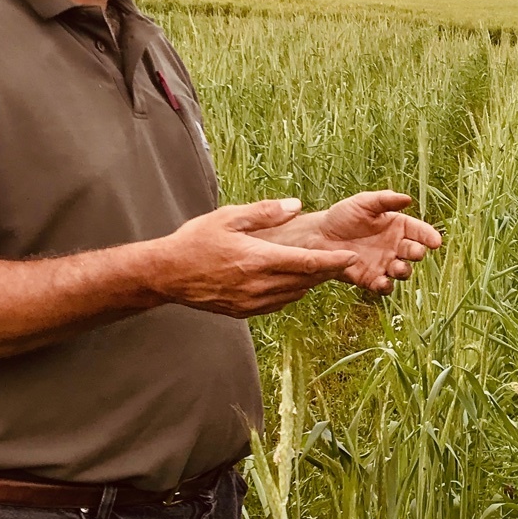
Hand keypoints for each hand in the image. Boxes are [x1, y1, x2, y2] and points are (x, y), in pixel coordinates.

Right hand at [146, 200, 356, 316]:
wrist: (166, 274)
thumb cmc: (196, 241)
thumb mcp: (228, 217)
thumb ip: (265, 212)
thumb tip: (297, 206)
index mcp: (258, 260)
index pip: (307, 263)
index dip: (333, 261)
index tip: (351, 257)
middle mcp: (258, 285)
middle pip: (306, 281)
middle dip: (326, 271)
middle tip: (342, 260)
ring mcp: (252, 302)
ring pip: (294, 294)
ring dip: (309, 282)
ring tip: (320, 268)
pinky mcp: (244, 312)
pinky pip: (278, 303)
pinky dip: (290, 292)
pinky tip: (293, 281)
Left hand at [263, 191, 442, 294]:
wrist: (319, 236)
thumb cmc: (342, 216)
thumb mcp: (363, 203)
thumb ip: (385, 200)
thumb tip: (408, 199)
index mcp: (397, 226)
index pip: (419, 231)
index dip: (429, 236)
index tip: (436, 241)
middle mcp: (395, 246)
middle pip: (414, 252)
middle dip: (417, 253)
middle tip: (414, 252)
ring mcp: (385, 264)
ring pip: (403, 271)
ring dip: (404, 271)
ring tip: (397, 267)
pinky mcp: (371, 279)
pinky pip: (384, 286)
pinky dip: (386, 286)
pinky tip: (382, 281)